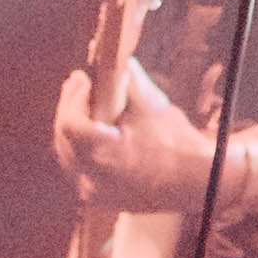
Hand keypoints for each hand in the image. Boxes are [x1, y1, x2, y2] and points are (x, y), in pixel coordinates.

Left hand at [51, 57, 219, 216]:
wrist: (194, 182)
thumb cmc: (176, 143)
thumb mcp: (153, 105)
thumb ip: (130, 80)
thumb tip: (117, 58)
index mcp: (106, 155)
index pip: (70, 124)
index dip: (73, 98)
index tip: (84, 79)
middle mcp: (93, 178)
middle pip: (63, 139)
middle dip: (68, 108)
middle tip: (77, 85)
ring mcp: (94, 192)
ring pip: (67, 155)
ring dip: (71, 129)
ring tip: (82, 105)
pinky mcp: (98, 199)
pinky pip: (78, 169)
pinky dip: (80, 148)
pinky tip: (91, 133)